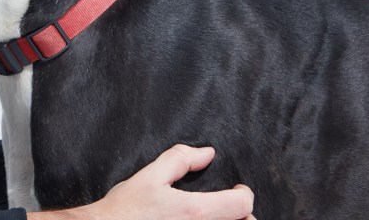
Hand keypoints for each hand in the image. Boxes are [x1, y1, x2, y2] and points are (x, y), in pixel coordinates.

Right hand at [29, 144, 254, 219]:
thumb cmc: (125, 209)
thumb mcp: (149, 177)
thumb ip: (179, 160)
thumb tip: (207, 153)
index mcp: (194, 211)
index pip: (242, 205)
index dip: (243, 194)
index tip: (237, 191)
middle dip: (241, 215)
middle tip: (229, 207)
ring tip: (217, 215)